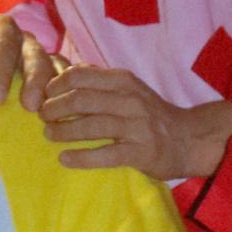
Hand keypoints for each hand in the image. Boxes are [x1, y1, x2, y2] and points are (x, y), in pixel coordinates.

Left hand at [38, 64, 231, 180]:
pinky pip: (104, 155)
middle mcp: (130, 100)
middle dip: (55, 108)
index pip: (81, 76)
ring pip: (90, 126)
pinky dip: (81, 157)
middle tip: (42, 116)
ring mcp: (136, 127)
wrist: (189, 139)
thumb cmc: (150, 114)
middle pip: (81, 100)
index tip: (44, 95)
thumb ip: (100, 80)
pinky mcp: (140, 153)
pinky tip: (65, 159)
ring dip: (63, 131)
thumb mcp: (129, 88)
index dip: (56, 85)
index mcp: (124, 81)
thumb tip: (63, 72)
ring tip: (49, 134)